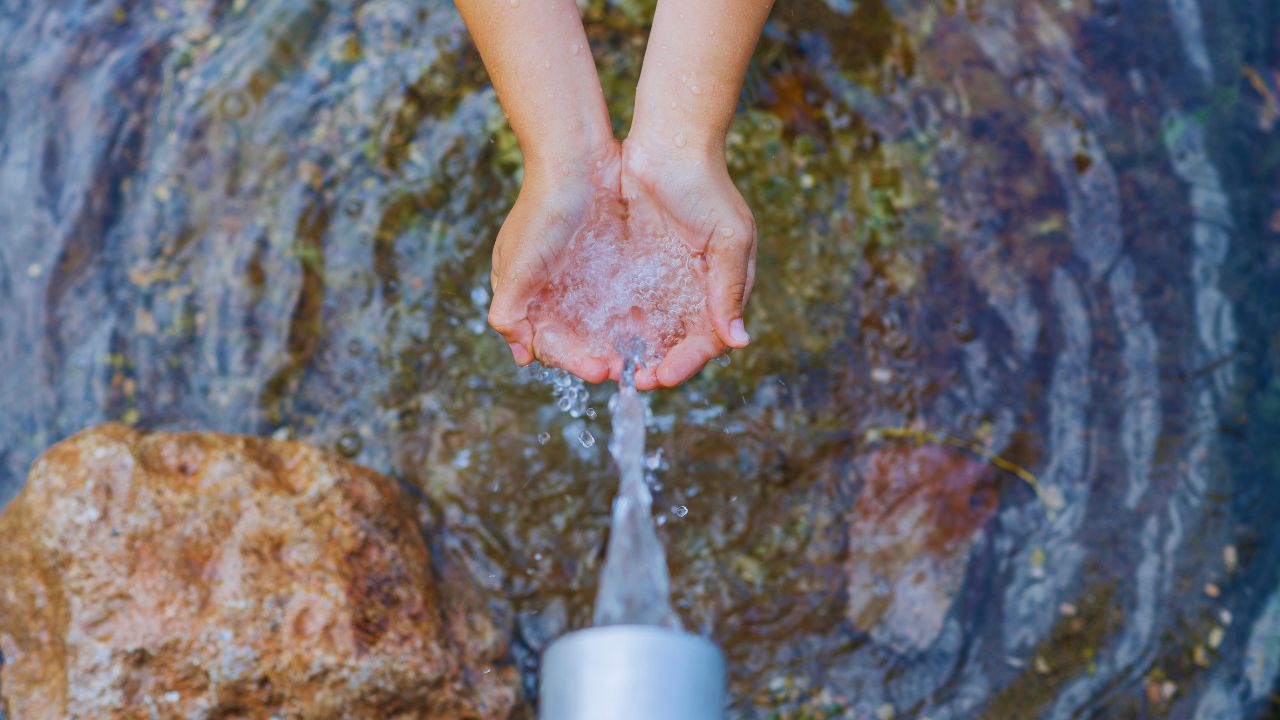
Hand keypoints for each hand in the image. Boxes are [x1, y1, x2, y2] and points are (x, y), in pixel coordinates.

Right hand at [487, 142, 623, 383]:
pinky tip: (650, 328)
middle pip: (575, 339)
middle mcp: (552, 289)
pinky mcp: (608, 261)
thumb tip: (519, 353)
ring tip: (642, 356)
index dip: (572, 361)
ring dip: (617, 343)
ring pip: (598, 324)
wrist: (576, 157)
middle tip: (625, 369)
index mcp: (524, 294)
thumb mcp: (516, 265)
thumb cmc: (541, 209)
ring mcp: (580, 275)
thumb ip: (509, 310)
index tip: (599, 370)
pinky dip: (631, 317)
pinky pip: (620, 299)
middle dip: (597, 357)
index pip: (548, 343)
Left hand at [620, 135, 755, 389]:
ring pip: (650, 330)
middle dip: (657, 365)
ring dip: (635, 352)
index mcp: (722, 288)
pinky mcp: (635, 267)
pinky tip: (600, 339)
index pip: (708, 341)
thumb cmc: (706, 186)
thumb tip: (739, 341)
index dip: (686, 363)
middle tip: (633, 380)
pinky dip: (617, 326)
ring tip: (613, 367)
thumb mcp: (727, 237)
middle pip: (677, 343)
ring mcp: (663, 280)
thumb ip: (729, 289)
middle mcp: (693, 290)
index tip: (661, 376)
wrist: (669, 143)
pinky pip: (626, 306)